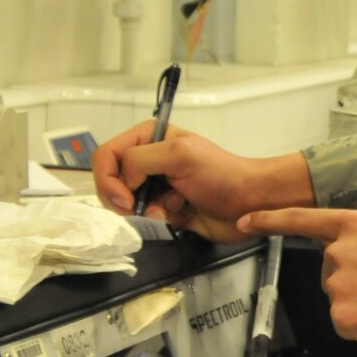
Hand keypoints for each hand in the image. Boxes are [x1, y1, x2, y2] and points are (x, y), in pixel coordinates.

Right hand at [93, 124, 312, 241]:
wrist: (250, 203)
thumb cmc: (221, 174)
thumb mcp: (179, 154)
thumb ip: (140, 160)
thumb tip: (124, 183)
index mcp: (148, 138)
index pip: (106, 155)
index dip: (108, 178)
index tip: (125, 198)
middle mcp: (148, 160)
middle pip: (110, 181)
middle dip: (123, 198)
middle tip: (143, 207)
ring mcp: (156, 185)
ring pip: (125, 203)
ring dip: (145, 210)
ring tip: (172, 207)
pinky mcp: (165, 208)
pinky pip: (144, 218)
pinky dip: (158, 219)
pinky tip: (179, 213)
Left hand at [239, 207, 356, 353]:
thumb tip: (343, 257)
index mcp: (356, 226)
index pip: (303, 220)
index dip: (270, 220)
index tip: (245, 221)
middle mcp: (341, 251)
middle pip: (328, 270)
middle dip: (352, 281)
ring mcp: (339, 284)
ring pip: (338, 299)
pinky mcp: (342, 315)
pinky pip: (344, 324)